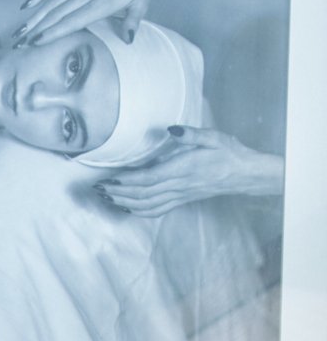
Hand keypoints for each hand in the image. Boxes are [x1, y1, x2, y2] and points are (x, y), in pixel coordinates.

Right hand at [15, 0, 167, 46]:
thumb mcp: (142, 2)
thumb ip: (132, 22)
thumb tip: (127, 40)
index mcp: (101, 2)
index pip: (71, 21)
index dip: (52, 33)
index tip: (35, 43)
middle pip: (56, 14)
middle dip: (35, 30)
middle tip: (19, 44)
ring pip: (51, 2)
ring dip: (33, 17)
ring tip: (19, 31)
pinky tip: (27, 3)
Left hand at [100, 127, 284, 215]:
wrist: (242, 173)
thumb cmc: (228, 152)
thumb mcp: (212, 136)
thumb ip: (190, 134)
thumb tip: (170, 129)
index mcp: (183, 169)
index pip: (148, 179)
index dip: (126, 182)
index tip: (110, 179)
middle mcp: (178, 186)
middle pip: (141, 194)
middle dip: (118, 192)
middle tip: (98, 189)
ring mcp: (179, 196)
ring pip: (146, 204)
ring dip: (124, 202)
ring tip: (106, 197)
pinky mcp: (181, 200)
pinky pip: (156, 210)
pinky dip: (139, 211)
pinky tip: (127, 207)